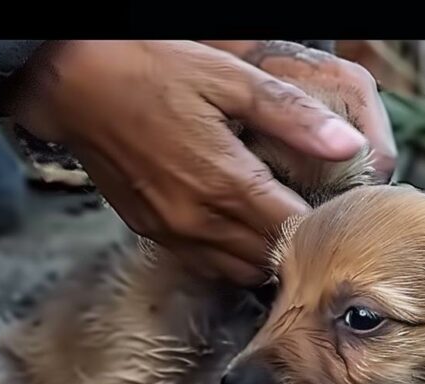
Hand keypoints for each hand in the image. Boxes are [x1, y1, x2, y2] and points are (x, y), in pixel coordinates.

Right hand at [6, 40, 370, 286]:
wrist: (74, 85)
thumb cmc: (153, 72)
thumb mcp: (231, 80)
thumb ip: (294, 117)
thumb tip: (350, 146)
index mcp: (225, 184)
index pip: (296, 231)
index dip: (325, 226)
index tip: (342, 211)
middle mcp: (199, 221)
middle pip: (272, 258)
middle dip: (301, 245)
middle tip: (320, 221)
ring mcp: (173, 234)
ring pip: (241, 270)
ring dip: (268, 256)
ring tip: (286, 226)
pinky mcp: (153, 234)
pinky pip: (209, 264)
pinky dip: (235, 256)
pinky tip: (244, 227)